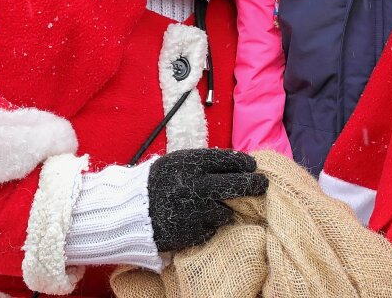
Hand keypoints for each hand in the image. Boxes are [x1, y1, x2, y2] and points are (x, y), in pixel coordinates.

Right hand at [147, 148, 267, 251]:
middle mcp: (194, 185)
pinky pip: (212, 228)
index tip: (252, 166)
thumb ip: (203, 163)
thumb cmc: (156, 183)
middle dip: (254, 184)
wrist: (128, 212)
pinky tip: (199, 219)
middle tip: (262, 184)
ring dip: (226, 209)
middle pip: (236, 184)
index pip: (228, 160)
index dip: (244, 163)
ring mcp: (193, 210)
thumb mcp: (176, 163)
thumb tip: (236, 163)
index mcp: (189, 163)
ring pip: (226, 211)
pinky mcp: (191, 232)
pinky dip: (210, 224)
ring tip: (216, 206)